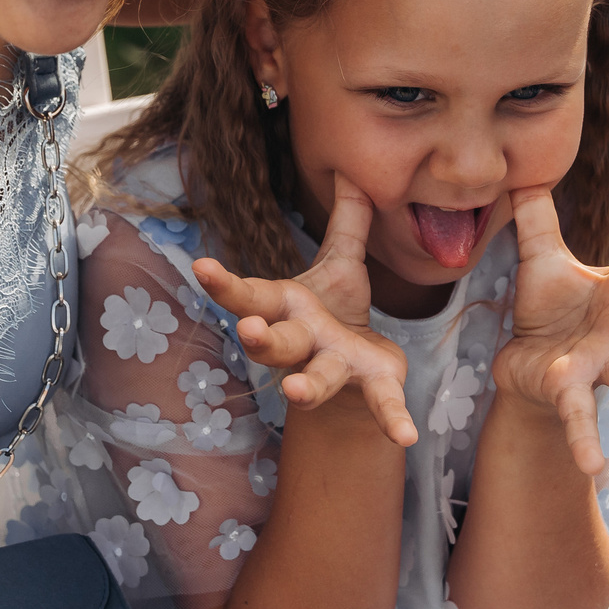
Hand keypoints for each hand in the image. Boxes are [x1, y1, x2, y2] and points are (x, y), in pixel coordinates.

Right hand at [193, 175, 416, 445]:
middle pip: (275, 342)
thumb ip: (348, 221)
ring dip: (304, 386)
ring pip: (314, 378)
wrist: (354, 373)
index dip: (224, 283)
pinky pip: (381, 404)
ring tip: (294, 392)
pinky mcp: (369, 386)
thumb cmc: (336, 311)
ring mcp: (332, 368)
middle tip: (248, 330)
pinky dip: (392, 419)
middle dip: (260, 337)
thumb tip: (351, 170)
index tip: (200, 266)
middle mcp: (302, 342)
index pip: (250, 294)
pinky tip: (407, 437)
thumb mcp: (342, 263)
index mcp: (288, 307)